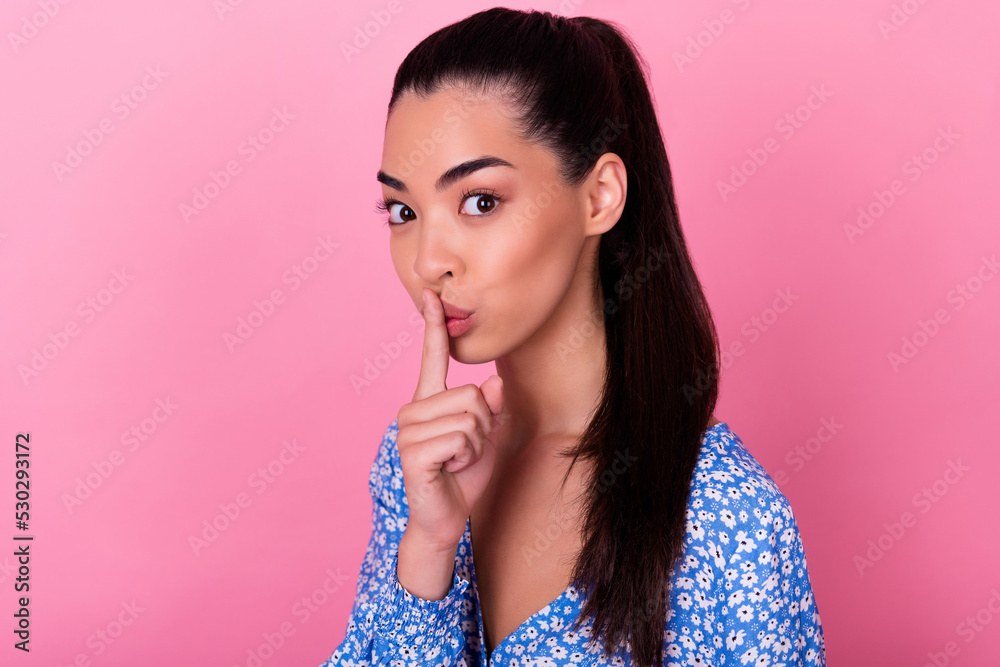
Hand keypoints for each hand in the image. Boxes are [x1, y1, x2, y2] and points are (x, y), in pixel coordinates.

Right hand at [395, 287, 504, 553]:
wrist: (446, 519)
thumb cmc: (463, 476)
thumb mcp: (487, 437)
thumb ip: (490, 408)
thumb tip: (495, 384)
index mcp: (429, 401)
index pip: (433, 357)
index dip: (433, 326)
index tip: (432, 295)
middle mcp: (413, 410)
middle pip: (471, 395)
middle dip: (483, 426)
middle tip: (466, 451)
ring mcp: (408, 431)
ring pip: (468, 417)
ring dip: (476, 445)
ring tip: (457, 461)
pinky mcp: (412, 453)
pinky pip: (459, 439)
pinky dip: (467, 457)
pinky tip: (450, 470)